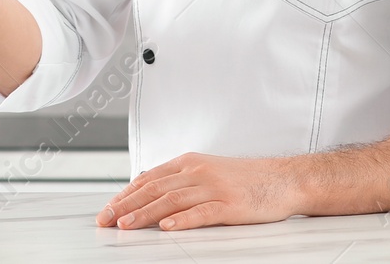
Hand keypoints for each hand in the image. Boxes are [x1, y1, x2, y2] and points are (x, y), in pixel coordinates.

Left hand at [96, 153, 302, 230]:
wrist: (283, 179)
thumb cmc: (244, 179)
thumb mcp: (207, 171)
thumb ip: (180, 180)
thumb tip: (148, 192)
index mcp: (189, 163)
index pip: (149, 178)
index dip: (125, 194)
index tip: (107, 208)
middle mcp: (198, 172)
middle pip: (154, 188)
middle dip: (126, 205)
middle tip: (106, 219)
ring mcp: (214, 188)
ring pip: (172, 200)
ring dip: (145, 214)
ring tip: (126, 225)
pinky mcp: (230, 205)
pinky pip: (202, 212)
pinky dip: (182, 220)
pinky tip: (167, 227)